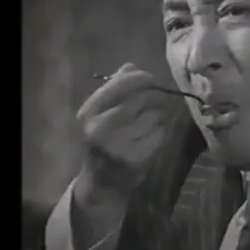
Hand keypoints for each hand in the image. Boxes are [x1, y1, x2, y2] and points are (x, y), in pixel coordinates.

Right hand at [76, 63, 167, 194]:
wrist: (102, 182)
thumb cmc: (103, 140)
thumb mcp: (99, 114)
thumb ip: (115, 88)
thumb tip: (132, 67)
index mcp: (88, 112)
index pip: (119, 85)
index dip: (139, 78)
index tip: (150, 78)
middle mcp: (99, 128)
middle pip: (141, 99)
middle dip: (151, 98)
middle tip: (152, 103)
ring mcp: (117, 146)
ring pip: (154, 116)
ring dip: (157, 117)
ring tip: (147, 125)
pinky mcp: (135, 159)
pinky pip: (160, 133)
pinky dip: (160, 132)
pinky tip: (149, 138)